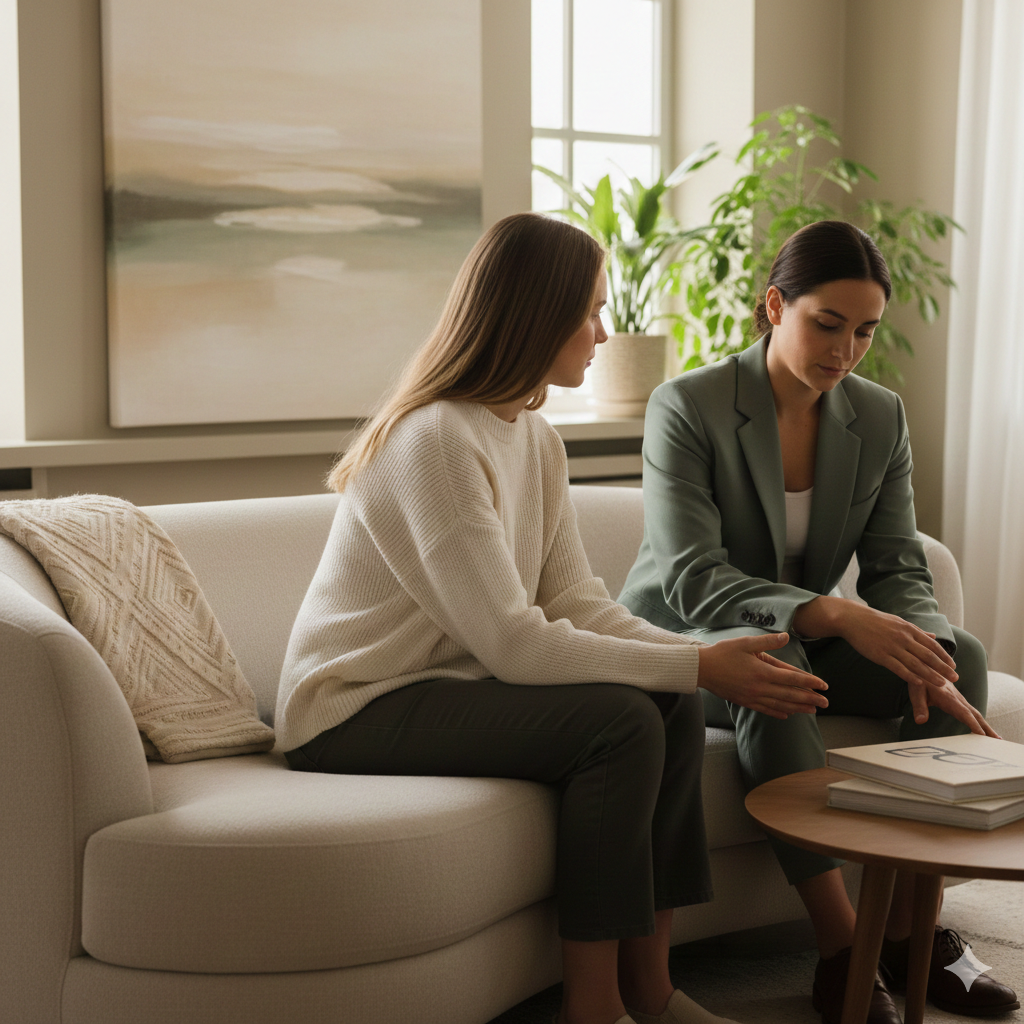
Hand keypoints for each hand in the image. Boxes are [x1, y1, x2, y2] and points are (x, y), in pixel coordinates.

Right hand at [698, 632, 828, 719]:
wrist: (702, 669)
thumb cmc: (723, 653)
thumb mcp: (745, 643)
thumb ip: (768, 642)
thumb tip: (787, 637)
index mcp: (762, 671)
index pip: (793, 678)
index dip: (810, 682)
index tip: (824, 686)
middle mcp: (760, 687)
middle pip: (791, 695)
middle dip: (810, 699)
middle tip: (825, 703)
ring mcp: (753, 697)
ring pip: (781, 705)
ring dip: (798, 708)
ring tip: (812, 711)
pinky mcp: (745, 701)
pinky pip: (766, 710)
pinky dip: (779, 713)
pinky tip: (788, 715)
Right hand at [834, 604, 998, 736]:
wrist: (852, 619)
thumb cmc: (875, 620)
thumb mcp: (899, 622)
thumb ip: (917, 631)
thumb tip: (933, 636)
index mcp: (909, 629)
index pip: (932, 645)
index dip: (944, 657)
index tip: (954, 667)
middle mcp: (904, 638)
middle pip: (927, 656)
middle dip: (943, 668)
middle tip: (955, 678)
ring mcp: (892, 647)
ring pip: (916, 664)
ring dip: (931, 675)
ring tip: (942, 684)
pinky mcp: (881, 655)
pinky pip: (898, 668)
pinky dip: (910, 676)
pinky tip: (920, 683)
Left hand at [907, 673, 999, 736]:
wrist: (925, 664)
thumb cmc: (919, 679)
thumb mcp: (916, 691)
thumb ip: (919, 706)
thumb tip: (920, 721)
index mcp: (948, 698)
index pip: (964, 713)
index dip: (973, 725)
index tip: (982, 736)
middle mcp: (957, 698)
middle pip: (975, 715)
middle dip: (986, 728)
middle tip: (998, 741)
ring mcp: (959, 699)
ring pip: (975, 713)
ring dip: (986, 726)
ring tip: (997, 739)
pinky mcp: (958, 699)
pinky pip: (971, 711)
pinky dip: (979, 721)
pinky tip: (983, 729)